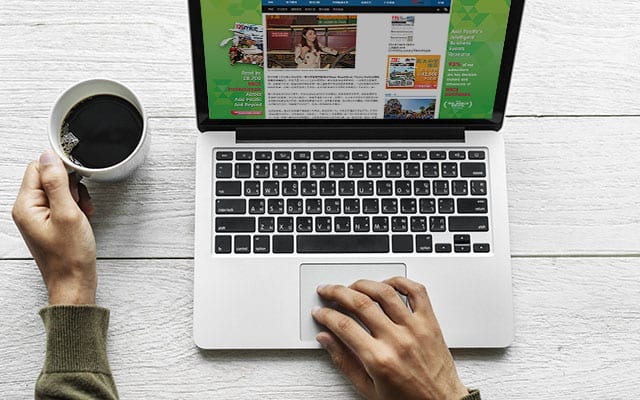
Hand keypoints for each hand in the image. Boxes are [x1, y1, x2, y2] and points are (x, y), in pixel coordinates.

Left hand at [12, 150, 96, 304]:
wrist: (74, 283)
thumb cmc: (70, 256)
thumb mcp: (67, 213)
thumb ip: (56, 182)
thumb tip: (48, 156)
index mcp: (25, 206)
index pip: (38, 168)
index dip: (60, 169)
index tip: (77, 178)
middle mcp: (27, 210)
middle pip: (48, 177)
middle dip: (70, 185)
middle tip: (79, 202)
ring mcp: (38, 217)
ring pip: (58, 190)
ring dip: (75, 196)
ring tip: (82, 212)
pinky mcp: (49, 223)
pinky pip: (62, 203)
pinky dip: (75, 206)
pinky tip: (82, 216)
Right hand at [312, 277, 468, 399]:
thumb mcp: (368, 388)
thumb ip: (344, 361)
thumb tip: (326, 339)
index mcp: (379, 360)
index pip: (344, 325)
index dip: (326, 315)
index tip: (319, 312)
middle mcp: (397, 340)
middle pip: (360, 303)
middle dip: (337, 293)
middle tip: (327, 291)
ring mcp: (415, 328)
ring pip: (384, 292)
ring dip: (363, 284)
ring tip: (351, 287)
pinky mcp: (430, 322)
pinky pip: (416, 291)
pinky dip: (399, 281)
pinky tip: (385, 284)